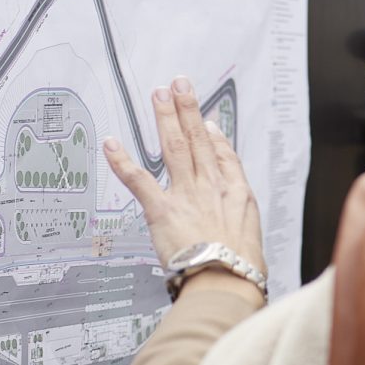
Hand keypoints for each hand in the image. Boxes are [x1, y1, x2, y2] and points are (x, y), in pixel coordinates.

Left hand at [104, 77, 265, 292]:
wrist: (226, 281)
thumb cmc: (239, 268)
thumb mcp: (252, 233)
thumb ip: (242, 209)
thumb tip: (237, 195)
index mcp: (235, 193)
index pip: (223, 155)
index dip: (213, 135)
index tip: (206, 122)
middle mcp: (210, 187)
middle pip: (197, 139)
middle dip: (188, 108)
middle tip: (178, 83)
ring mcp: (186, 195)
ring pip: (173, 147)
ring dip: (164, 117)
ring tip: (159, 94)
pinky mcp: (162, 210)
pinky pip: (138, 180)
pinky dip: (122, 160)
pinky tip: (111, 143)